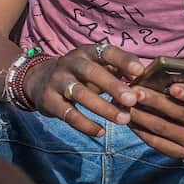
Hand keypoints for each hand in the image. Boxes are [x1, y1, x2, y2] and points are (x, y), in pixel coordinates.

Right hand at [24, 42, 143, 138]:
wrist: (39, 80)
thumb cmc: (82, 75)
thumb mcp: (99, 66)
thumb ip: (120, 69)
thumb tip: (145, 77)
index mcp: (88, 53)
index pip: (106, 52)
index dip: (123, 60)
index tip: (139, 71)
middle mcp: (71, 63)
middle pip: (92, 73)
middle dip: (113, 86)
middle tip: (132, 100)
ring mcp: (58, 81)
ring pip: (80, 94)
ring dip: (103, 108)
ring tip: (123, 120)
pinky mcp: (48, 100)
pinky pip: (68, 114)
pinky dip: (85, 124)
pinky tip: (101, 132)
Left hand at [127, 51, 183, 159]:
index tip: (173, 86)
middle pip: (179, 114)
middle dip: (156, 102)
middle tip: (136, 91)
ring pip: (165, 129)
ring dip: (143, 116)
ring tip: (126, 104)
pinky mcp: (181, 153)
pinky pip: (158, 143)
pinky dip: (141, 132)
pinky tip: (129, 119)